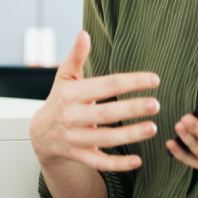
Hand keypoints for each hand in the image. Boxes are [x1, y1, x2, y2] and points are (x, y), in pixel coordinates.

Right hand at [29, 31, 161, 171]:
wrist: (41, 134)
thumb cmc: (60, 100)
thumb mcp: (65, 77)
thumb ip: (77, 56)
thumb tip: (84, 33)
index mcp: (72, 94)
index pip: (105, 85)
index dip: (130, 82)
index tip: (154, 79)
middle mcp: (72, 116)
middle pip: (106, 113)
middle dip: (131, 109)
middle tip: (156, 104)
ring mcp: (75, 138)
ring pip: (105, 139)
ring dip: (130, 135)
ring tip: (152, 128)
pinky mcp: (80, 156)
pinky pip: (100, 162)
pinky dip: (118, 164)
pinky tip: (138, 160)